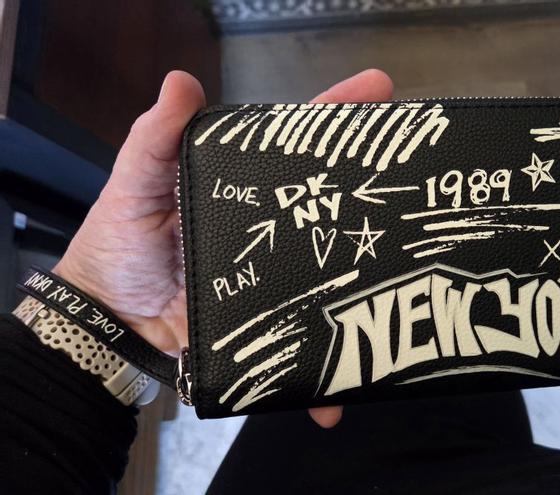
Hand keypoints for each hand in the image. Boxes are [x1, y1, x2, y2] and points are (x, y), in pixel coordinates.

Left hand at [53, 68, 393, 427]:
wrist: (111, 323)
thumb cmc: (120, 244)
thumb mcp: (133, 184)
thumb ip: (155, 137)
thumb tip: (180, 82)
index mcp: (245, 183)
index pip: (298, 139)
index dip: (339, 114)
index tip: (382, 90)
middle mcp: (274, 221)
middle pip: (333, 195)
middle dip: (378, 180)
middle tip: (420, 170)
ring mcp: (280, 270)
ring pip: (337, 263)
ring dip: (372, 269)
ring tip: (412, 263)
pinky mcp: (275, 316)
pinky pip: (312, 333)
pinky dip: (327, 366)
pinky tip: (340, 391)